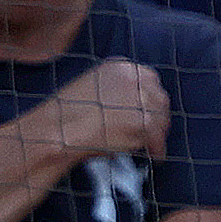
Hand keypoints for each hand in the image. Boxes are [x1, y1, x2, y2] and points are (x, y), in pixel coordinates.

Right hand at [45, 58, 169, 160]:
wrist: (59, 129)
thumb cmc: (71, 114)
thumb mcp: (96, 86)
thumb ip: (120, 90)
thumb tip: (141, 106)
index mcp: (120, 66)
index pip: (150, 80)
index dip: (151, 100)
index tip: (149, 113)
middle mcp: (133, 77)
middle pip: (160, 99)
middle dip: (158, 117)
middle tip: (153, 133)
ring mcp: (139, 98)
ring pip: (161, 119)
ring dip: (157, 134)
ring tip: (150, 146)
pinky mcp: (143, 121)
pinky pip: (158, 138)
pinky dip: (156, 149)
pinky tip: (152, 155)